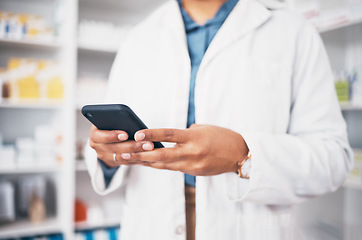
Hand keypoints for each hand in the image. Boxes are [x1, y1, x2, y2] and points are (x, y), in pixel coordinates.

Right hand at [88, 126, 154, 167]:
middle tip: (145, 143)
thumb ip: (117, 120)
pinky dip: (138, 158)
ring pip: (121, 157)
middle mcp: (97, 147)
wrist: (108, 136)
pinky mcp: (114, 162)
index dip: (112, 136)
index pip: (100, 136)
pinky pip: (127, 162)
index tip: (125, 134)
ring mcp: (105, 156)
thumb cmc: (113, 123)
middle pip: (114, 148)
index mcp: (95, 134)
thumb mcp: (111, 119)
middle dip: (131, 145)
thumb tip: (129, 120)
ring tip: (149, 147)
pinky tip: (149, 154)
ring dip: (137, 153)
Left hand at [123, 124, 248, 175]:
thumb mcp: (203, 129)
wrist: (239, 154)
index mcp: (194, 138)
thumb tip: (167, 140)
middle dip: (140, 155)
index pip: (168, 135)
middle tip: (123, 152)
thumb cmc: (221, 136)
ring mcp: (192, 166)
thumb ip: (184, 134)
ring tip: (128, 159)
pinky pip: (173, 169)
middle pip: (161, 155)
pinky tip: (146, 163)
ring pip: (163, 165)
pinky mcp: (194, 173)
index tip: (136, 134)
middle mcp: (192, 153)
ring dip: (145, 162)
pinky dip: (159, 165)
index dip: (151, 135)